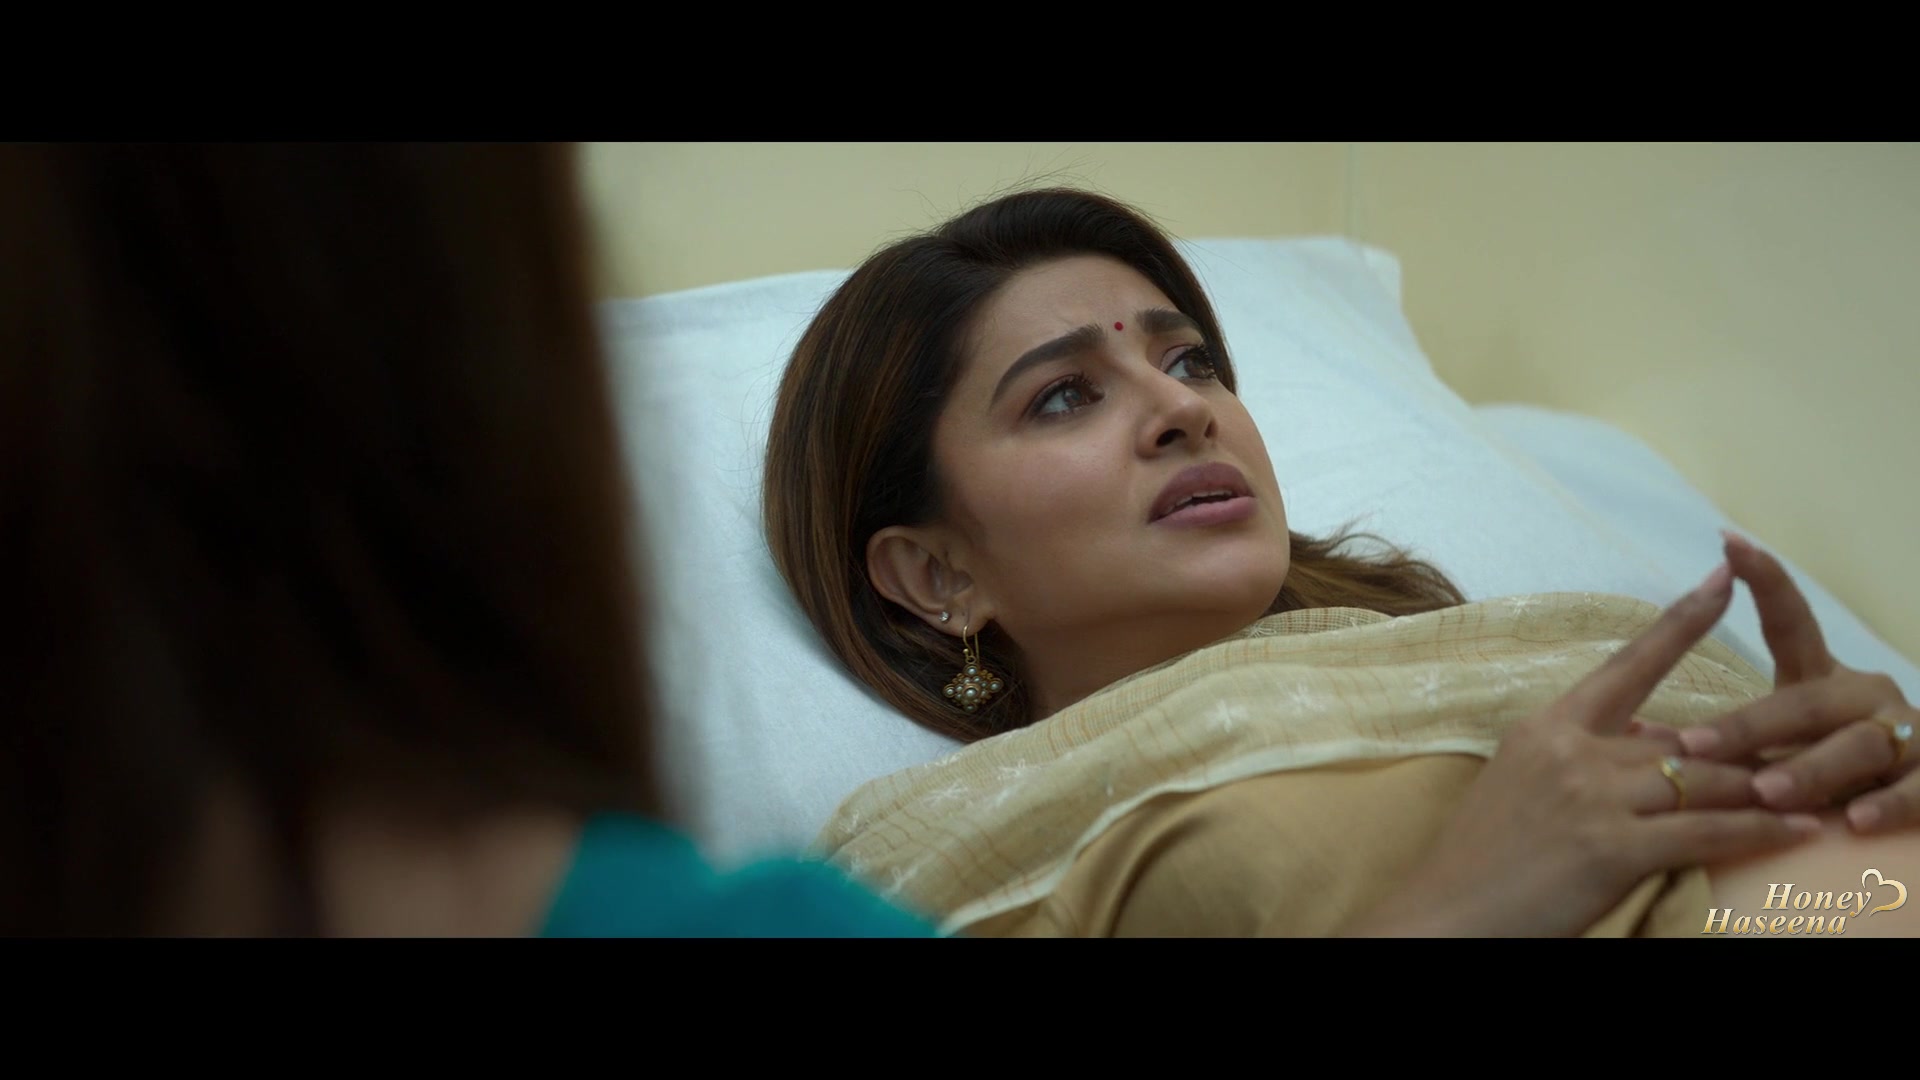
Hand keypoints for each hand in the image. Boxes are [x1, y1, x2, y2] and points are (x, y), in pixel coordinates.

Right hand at [1347, 561, 1820, 937]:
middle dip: (1742, 753)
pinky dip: (1756, 831)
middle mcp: (1573, 750)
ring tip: (1807, 795)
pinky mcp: (1612, 848)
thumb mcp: (1520, 781)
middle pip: (1683, 741)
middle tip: (1792, 754)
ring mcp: (1593, 797)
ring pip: (1702, 782)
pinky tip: (1792, 830)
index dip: (1681, 622)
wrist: (1444, 911)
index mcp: (1547, 726)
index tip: (1721, 581)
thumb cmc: (1479, 855)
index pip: (1626, 664)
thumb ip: (1581, 755)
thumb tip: (1644, 741)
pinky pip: (1704, 833)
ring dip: (1761, 792)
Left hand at [1659, 532, 1917, 833]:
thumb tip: (1633, 732)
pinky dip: (1887, 804)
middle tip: (1695, 746)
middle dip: (1749, 726)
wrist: (1917, 794)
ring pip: (1857, 745)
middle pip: (1806, 702)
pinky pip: (1915, 790)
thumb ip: (1718, 738)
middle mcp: (1863, 695)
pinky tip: (1856, 821)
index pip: (1791, 622)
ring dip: (1811, 768)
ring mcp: (1904, 734)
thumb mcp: (1773, 747)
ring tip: (1766, 791)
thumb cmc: (1824, 768)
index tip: (1729, 544)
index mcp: (1819, 678)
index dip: (1764, 580)